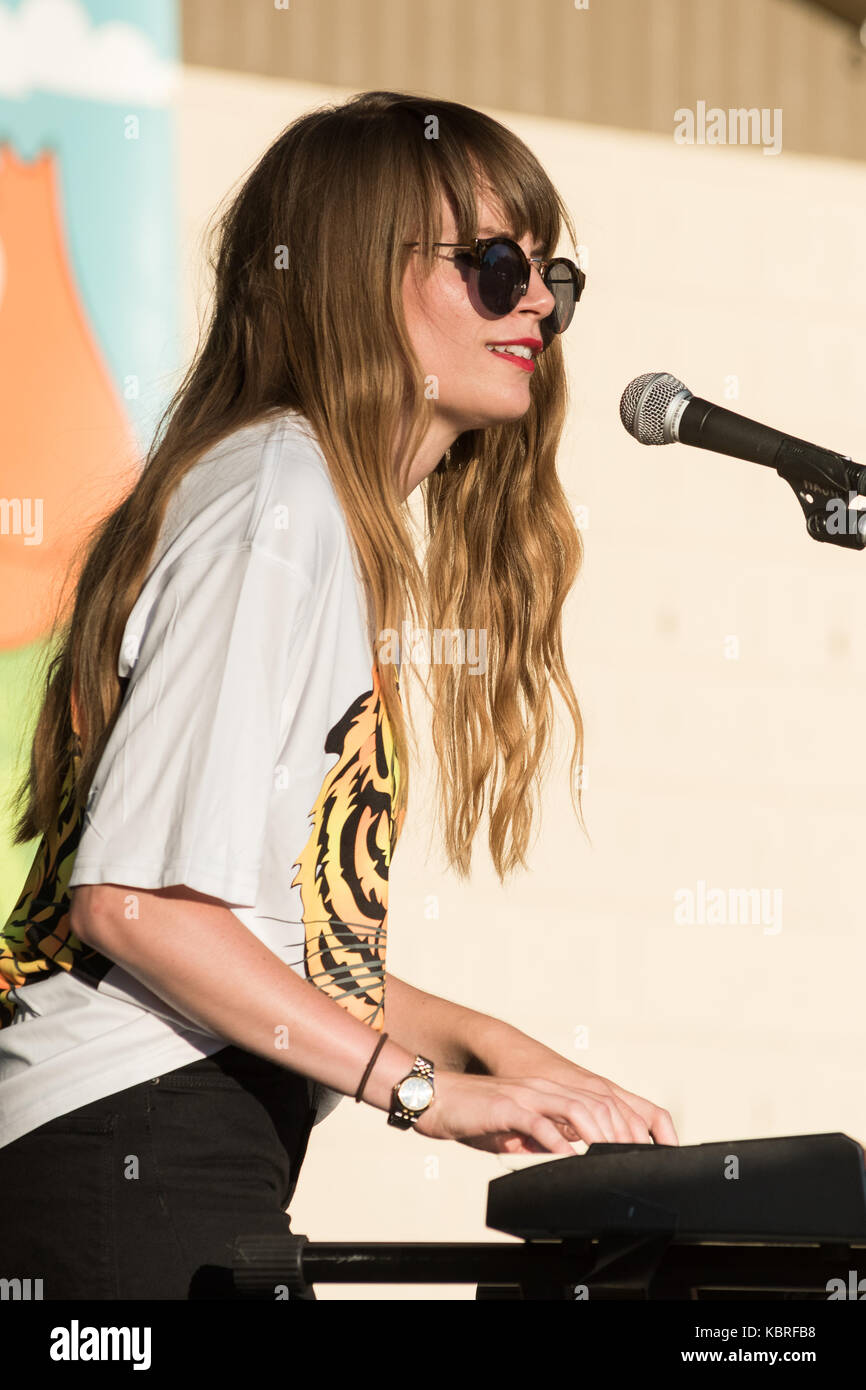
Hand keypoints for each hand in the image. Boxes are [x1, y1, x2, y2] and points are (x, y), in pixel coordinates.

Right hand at [469, 1027, 678, 1146]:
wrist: (435, 1098)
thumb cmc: (472, 1115)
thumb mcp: (515, 1129)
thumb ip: (541, 1138)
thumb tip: (564, 1157)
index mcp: (551, 1092)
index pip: (602, 1104)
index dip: (628, 1125)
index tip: (645, 1152)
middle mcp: (545, 1089)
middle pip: (599, 1104)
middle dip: (623, 1134)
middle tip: (636, 1162)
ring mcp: (528, 1095)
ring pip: (578, 1109)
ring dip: (599, 1136)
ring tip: (612, 1160)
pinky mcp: (507, 1106)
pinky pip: (539, 1123)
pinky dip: (557, 1143)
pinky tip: (569, 1160)